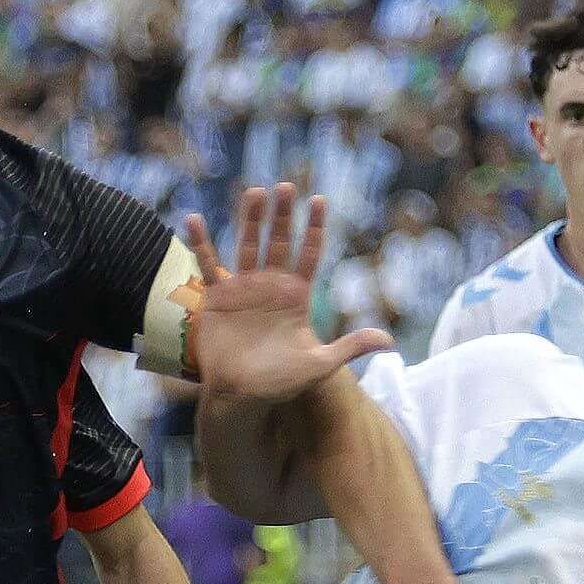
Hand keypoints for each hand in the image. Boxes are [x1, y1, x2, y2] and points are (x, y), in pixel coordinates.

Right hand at [179, 183, 391, 403]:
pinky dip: (201, 243)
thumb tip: (389, 340)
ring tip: (254, 192)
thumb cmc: (280, 382)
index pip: (308, 254)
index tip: (319, 201)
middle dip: (284, 215)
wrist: (241, 396)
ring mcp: (243, 288)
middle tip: (287, 186)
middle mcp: (271, 285)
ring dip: (250, 219)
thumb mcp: (320, 364)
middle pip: (279, 242)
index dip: (314, 228)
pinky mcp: (217, 297)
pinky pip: (208, 265)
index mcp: (296, 296)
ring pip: (247, 245)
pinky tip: (193, 219)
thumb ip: (350, 346)